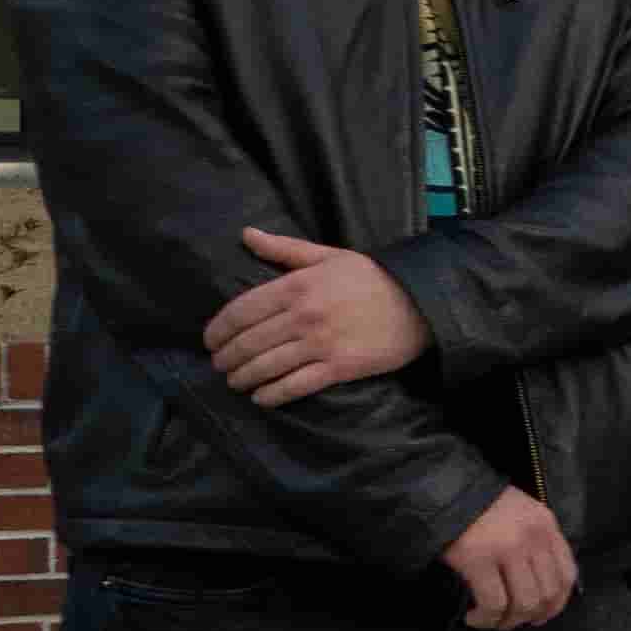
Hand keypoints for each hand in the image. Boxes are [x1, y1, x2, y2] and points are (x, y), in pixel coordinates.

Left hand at [208, 229, 427, 406]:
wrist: (420, 303)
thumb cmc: (372, 278)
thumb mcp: (329, 256)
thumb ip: (285, 249)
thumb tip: (246, 234)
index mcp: (296, 286)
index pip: (241, 311)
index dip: (218, 330)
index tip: (209, 341)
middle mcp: (303, 316)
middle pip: (249, 343)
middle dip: (226, 358)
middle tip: (220, 365)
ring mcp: (320, 344)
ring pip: (266, 367)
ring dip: (243, 378)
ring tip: (235, 382)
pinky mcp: (339, 367)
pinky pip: (295, 386)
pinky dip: (271, 395)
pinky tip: (261, 397)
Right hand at [437, 487, 575, 630]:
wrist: (445, 489)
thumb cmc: (481, 506)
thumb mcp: (522, 515)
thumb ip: (536, 544)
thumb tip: (540, 589)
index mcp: (547, 526)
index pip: (567, 575)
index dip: (557, 604)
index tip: (541, 616)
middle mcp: (534, 538)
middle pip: (547, 594)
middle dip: (530, 617)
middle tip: (510, 621)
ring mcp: (508, 548)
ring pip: (523, 603)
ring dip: (508, 621)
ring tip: (490, 621)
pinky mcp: (479, 559)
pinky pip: (494, 603)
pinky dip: (487, 618)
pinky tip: (473, 617)